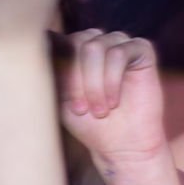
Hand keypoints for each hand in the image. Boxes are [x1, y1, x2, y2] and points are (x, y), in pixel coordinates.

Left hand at [58, 29, 168, 162]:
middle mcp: (93, 40)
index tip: (61, 98)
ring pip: (95, 47)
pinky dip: (112, 80)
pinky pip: (119, 53)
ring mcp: (117, 42)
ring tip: (99, 110)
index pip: (54, 41)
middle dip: (75, 79)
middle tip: (81, 109)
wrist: (122, 144)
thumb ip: (51, 69)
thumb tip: (42, 41)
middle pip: (74, 43)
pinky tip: (113, 102)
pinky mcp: (140, 49)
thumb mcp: (59, 95)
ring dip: (94, 83)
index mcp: (70, 48)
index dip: (56, 69)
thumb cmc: (87, 122)